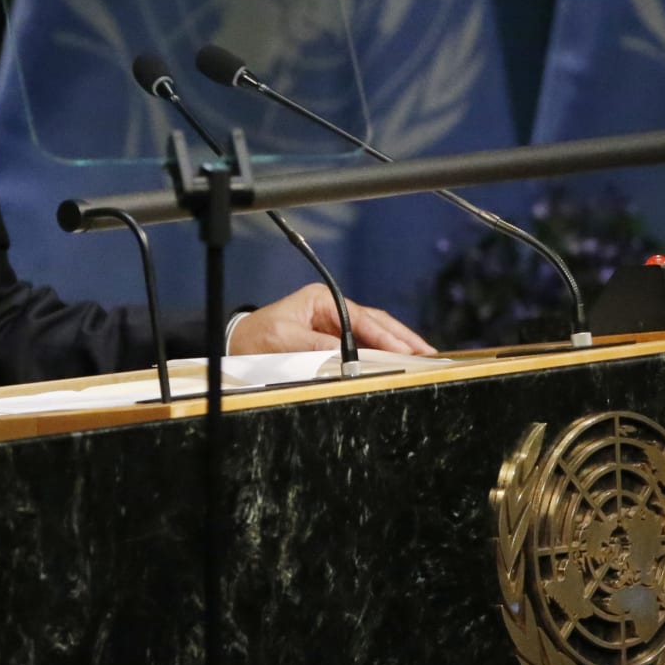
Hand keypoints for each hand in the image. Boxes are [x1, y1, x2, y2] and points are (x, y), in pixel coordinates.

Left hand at [227, 283, 435, 356]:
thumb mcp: (283, 340)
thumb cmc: (256, 338)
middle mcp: (332, 309)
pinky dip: (381, 354)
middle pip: (376, 323)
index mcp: (322, 300)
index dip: (387, 336)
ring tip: (422, 360)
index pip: (362, 318)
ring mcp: (334, 324)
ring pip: (373, 334)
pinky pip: (362, 346)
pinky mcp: (332, 340)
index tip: (407, 351)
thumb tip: (346, 356)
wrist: (236, 345)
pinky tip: (398, 364)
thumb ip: (315, 346)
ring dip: (397, 347)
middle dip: (403, 339)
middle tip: (428, 355)